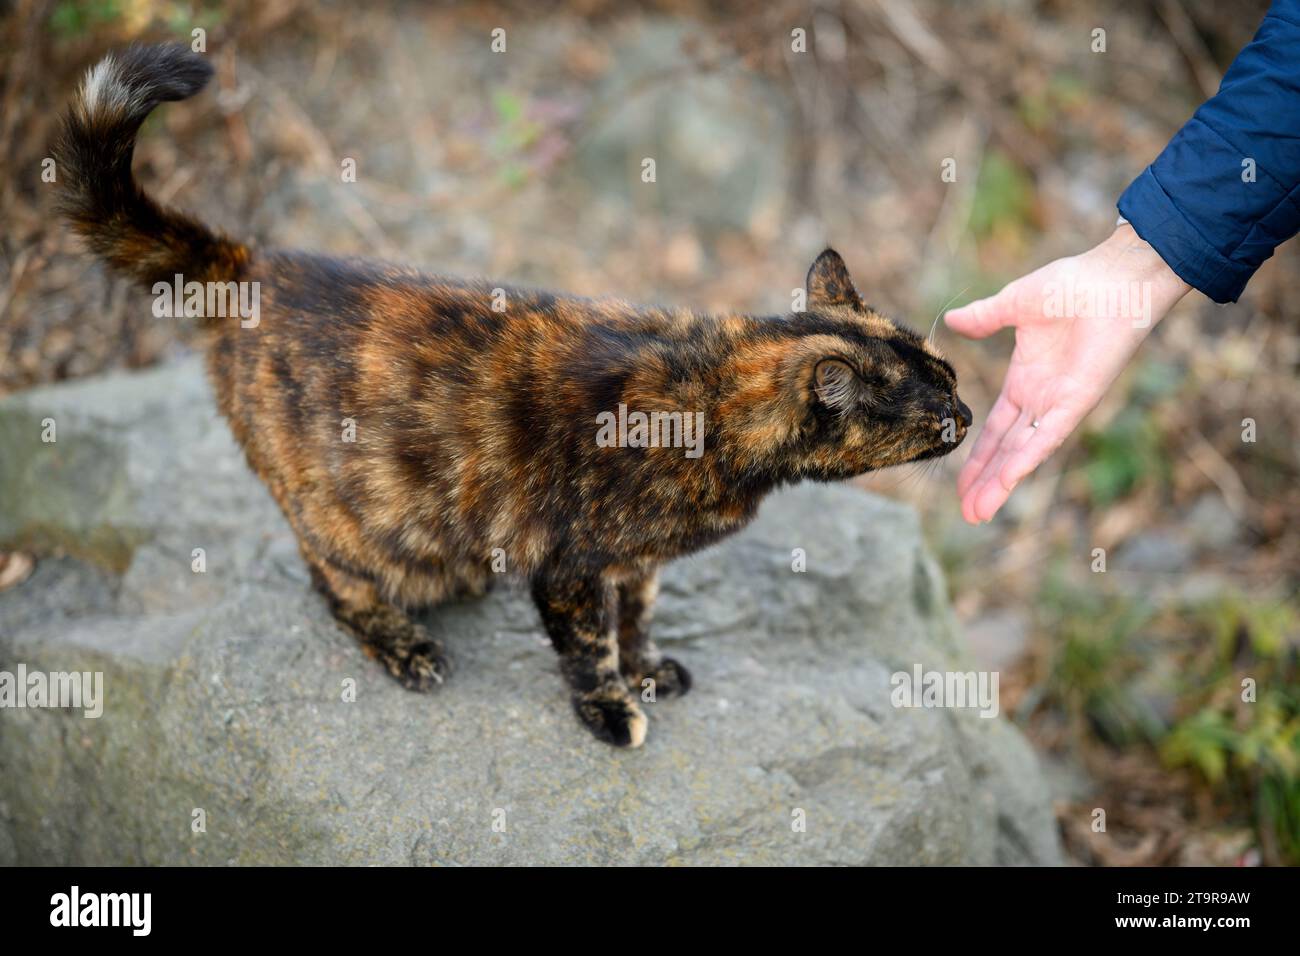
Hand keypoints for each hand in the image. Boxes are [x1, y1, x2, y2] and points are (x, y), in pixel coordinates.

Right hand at [945, 224, 1190, 523]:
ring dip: (1002, 483)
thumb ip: (984, 318)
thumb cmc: (1073, 285)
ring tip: (979, 513)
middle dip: (986, 482)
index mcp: (1026, 380)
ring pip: (1023, 453)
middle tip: (967, 514)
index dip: (978, 457)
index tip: (961, 483)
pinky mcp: (1077, 402)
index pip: (997, 430)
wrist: (1116, 278)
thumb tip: (953, 321)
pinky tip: (1009, 480)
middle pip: (1007, 452)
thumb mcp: (1014, 304)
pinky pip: (1047, 437)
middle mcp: (1042, 400)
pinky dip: (1028, 458)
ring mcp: (1059, 404)